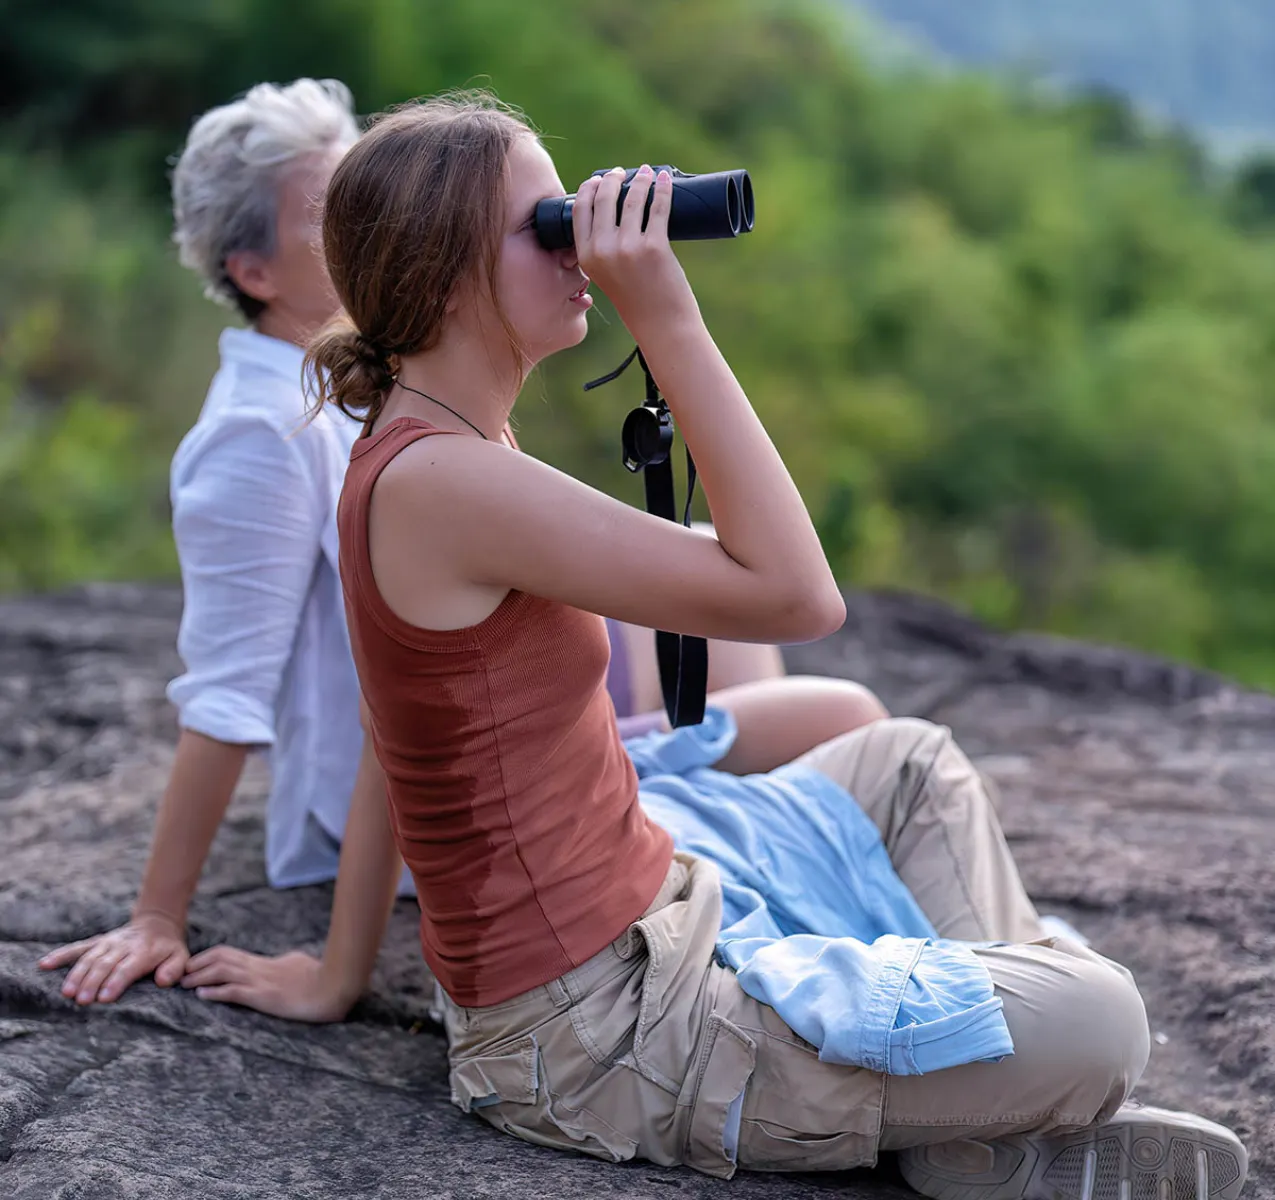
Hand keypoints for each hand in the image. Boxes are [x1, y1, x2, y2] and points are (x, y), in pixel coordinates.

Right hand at [37, 911, 188, 1004]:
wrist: (157, 923)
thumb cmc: (168, 948)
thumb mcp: (181, 957)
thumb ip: (174, 969)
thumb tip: (163, 981)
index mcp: (144, 951)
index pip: (128, 967)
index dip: (116, 982)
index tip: (104, 998)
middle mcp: (123, 945)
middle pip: (105, 964)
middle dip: (92, 982)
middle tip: (81, 1001)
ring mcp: (108, 942)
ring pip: (89, 957)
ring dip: (77, 974)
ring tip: (66, 992)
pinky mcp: (97, 942)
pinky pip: (77, 947)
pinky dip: (61, 955)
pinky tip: (44, 964)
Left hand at [180, 947, 352, 1022]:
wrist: (334, 986)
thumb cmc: (323, 978)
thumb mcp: (302, 966)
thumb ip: (289, 964)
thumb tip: (287, 962)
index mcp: (268, 962)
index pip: (233, 954)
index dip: (210, 957)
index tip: (196, 964)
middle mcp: (261, 968)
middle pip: (222, 957)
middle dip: (199, 963)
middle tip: (181, 971)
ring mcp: (261, 981)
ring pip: (223, 972)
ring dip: (200, 977)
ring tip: (184, 983)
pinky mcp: (264, 997)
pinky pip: (234, 992)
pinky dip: (215, 992)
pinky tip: (202, 995)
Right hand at [573, 165, 696, 333]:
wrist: (661, 324)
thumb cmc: (637, 300)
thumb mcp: (607, 275)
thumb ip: (602, 250)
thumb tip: (612, 212)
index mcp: (587, 257)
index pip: (580, 210)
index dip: (590, 188)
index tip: (599, 179)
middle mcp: (604, 251)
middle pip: (604, 198)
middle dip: (613, 179)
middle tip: (622, 173)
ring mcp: (629, 248)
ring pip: (632, 199)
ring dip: (640, 180)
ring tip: (646, 173)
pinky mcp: (655, 247)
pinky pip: (658, 207)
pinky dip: (662, 189)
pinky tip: (664, 179)